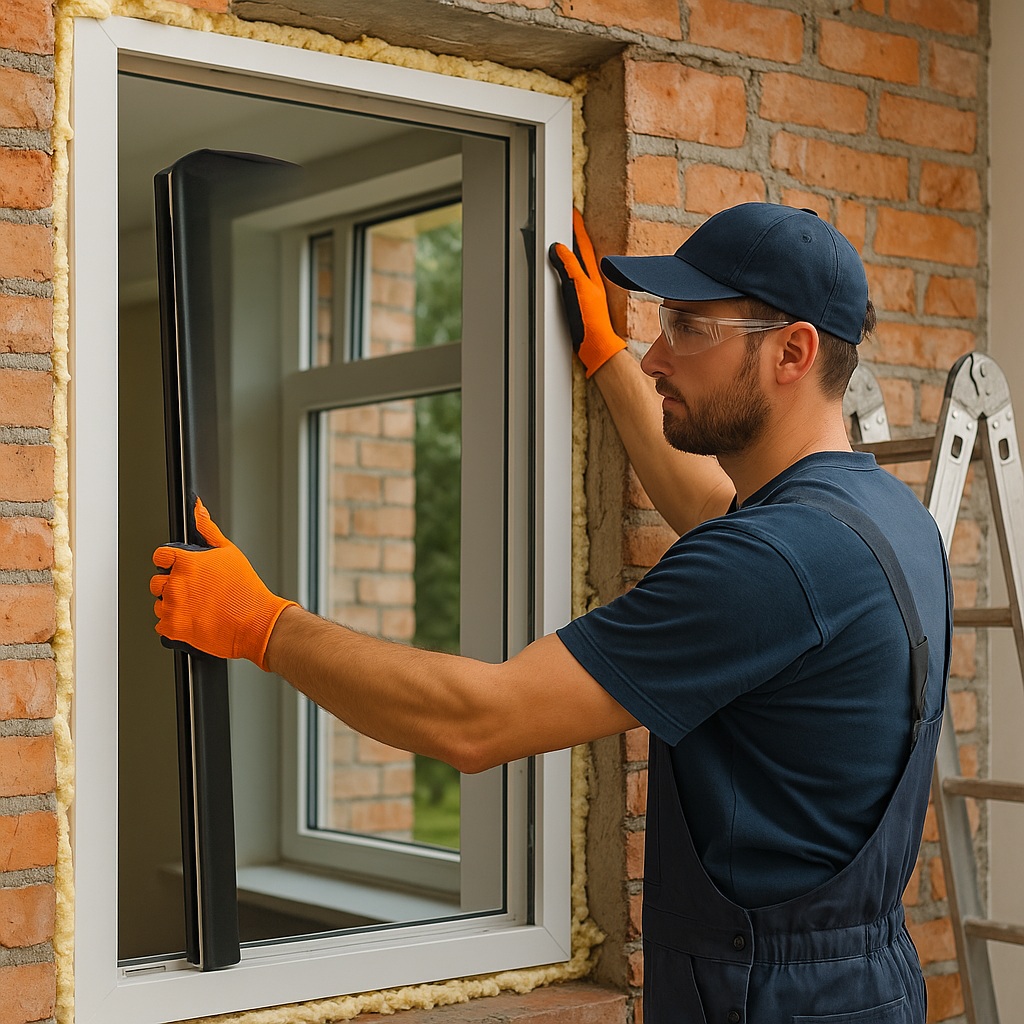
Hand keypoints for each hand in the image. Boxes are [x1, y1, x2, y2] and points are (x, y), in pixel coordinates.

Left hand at [151, 497, 296, 669]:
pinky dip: (174, 624)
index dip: (168, 562)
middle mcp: (176, 584)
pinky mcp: (174, 628)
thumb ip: (208, 529)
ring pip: (159, 604)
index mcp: (186, 562)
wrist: (256, 622)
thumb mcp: (229, 552)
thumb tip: (198, 509)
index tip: (176, 568)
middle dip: (171, 585)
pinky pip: (161, 625)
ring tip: (197, 607)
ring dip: (173, 606)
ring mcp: (173, 607)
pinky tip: (193, 620)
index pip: (159, 556)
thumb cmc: (246, 590)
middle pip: (156, 582)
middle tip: (193, 591)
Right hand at [547, 209, 626, 376]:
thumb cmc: (590, 321)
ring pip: (579, 266)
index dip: (577, 227)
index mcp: (591, 275)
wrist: (596, 346)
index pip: (583, 244)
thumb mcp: (578, 289)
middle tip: (569, 221)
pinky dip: (569, 271)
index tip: (573, 211)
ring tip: (567, 241)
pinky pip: (574, 280)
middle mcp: (591, 281)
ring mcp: (587, 292)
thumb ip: (568, 267)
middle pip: (582, 252)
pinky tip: (566, 274)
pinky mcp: (582, 304)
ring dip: (573, 252)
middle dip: (576, 236)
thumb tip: (558, 247)